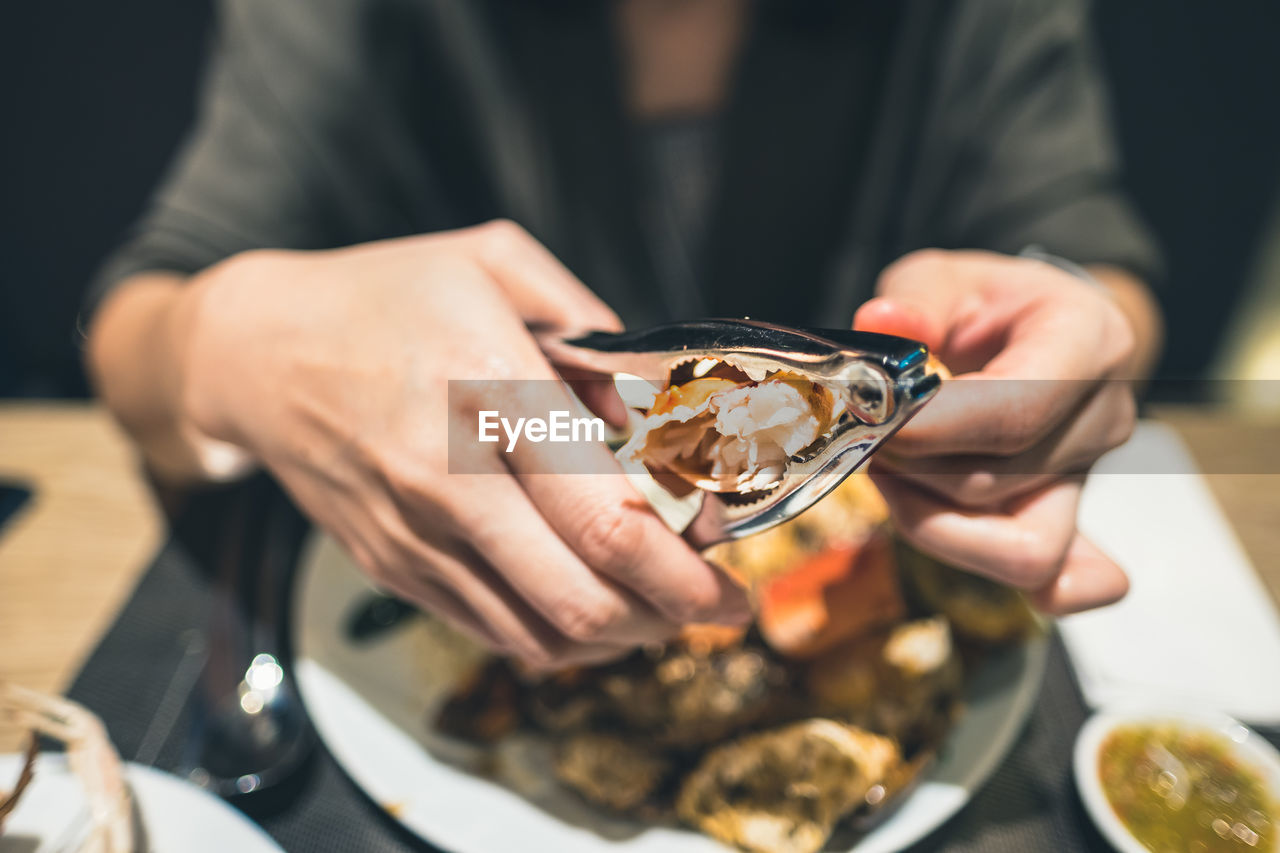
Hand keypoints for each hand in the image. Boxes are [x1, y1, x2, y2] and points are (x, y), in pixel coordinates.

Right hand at [176, 220, 749, 667]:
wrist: (255, 355)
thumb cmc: (382, 297)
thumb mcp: (492, 259)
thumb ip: (587, 322)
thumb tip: (654, 399)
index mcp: (486, 387)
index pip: (604, 517)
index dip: (686, 563)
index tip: (730, 568)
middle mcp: (448, 478)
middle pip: (584, 597)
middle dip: (675, 617)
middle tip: (717, 607)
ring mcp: (415, 536)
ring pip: (543, 635)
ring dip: (624, 636)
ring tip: (664, 608)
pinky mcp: (393, 569)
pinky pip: (495, 634)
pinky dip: (560, 638)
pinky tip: (593, 608)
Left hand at [853, 249, 1138, 613]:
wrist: (1035, 327)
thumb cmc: (987, 301)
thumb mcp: (946, 274)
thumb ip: (916, 296)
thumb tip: (882, 322)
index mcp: (1089, 343)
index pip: (1014, 413)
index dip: (932, 431)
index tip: (871, 423)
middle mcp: (1103, 419)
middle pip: (998, 484)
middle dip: (913, 471)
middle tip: (863, 437)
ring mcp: (1089, 476)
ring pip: (1012, 545)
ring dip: (928, 518)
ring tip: (887, 468)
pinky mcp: (1067, 517)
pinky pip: (1059, 581)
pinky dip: (998, 570)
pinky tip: (946, 535)